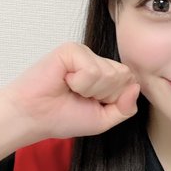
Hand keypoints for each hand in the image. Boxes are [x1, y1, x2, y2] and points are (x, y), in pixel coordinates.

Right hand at [0, 42, 139, 140]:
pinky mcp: (72, 49)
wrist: (33, 117)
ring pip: (109, 74)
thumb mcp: (103, 120)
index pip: (131, 83)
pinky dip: (79, 84)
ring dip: (89, 90)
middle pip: (123, 77)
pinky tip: (64, 81)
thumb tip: (136, 87)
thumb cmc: (62, 117)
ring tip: (70, 89)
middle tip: (79, 97)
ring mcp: (86, 54)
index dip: (114, 100)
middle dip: (104, 95)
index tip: (92, 104)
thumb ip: (126, 108)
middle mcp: (98, 62)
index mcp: (107, 76)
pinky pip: (92, 70)